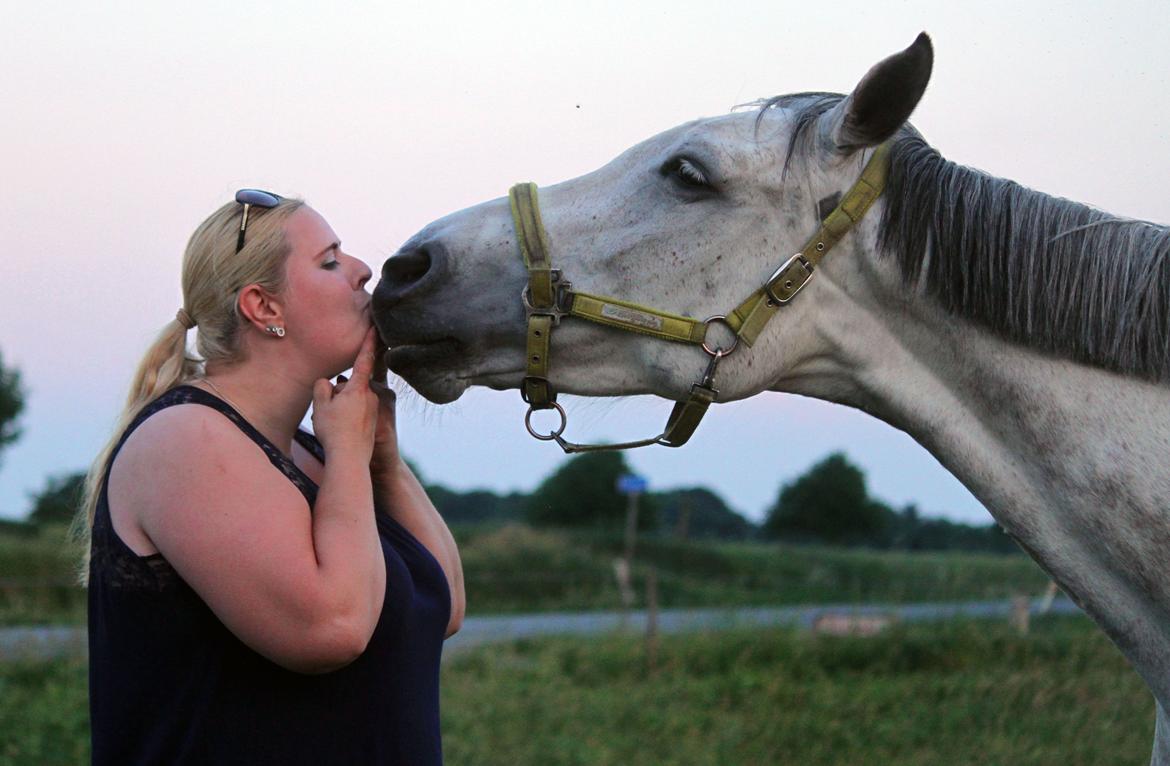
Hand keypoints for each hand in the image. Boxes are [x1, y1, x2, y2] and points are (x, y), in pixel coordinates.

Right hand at [310, 327, 378, 461]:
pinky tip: (341, 430)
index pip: (364, 360)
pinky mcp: (375, 421)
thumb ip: (322, 388)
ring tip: (334, 423)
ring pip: (355, 399)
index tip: (375, 328)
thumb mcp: (321, 406)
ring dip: (344, 404)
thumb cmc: (334, 431)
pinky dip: (349, 416)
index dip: (368, 343)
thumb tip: (327, 382)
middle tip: (329, 409)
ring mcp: (375, 408)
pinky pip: (359, 411)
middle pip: (352, 384)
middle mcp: (372, 395)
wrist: (350, 459)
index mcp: (359, 388)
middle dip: (340, 391)